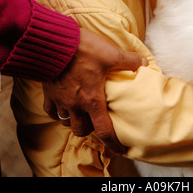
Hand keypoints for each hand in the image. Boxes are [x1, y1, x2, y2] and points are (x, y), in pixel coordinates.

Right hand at [42, 28, 146, 153]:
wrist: (53, 43)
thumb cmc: (82, 50)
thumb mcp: (111, 53)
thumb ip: (129, 60)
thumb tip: (143, 63)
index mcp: (92, 100)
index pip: (104, 130)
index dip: (113, 143)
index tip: (120, 148)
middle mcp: (75, 105)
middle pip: (82, 129)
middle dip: (91, 129)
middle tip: (98, 122)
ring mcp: (60, 100)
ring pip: (66, 122)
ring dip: (74, 120)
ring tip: (81, 114)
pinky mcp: (48, 92)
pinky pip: (50, 110)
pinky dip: (57, 112)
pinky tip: (62, 105)